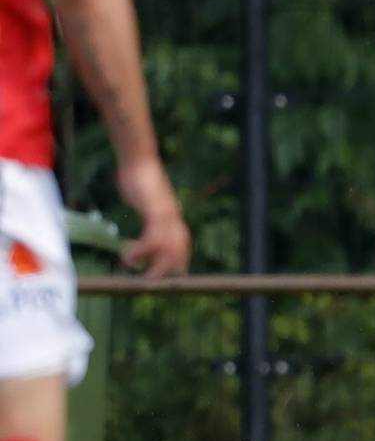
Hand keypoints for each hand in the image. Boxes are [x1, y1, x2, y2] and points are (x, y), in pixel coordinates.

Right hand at [116, 159, 190, 277]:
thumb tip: (149, 218)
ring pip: (167, 249)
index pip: (183, 242)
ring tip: (138, 274)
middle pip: (179, 249)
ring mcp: (165, 215)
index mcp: (173, 216)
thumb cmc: (139, 178)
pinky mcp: (154, 212)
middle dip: (171, 268)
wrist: (139, 159)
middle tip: (154, 281)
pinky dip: (141, 251)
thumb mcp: (147, 200)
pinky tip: (127, 255)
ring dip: (154, 265)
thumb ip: (151, 213)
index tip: (175, 273)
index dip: (179, 258)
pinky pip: (152, 239)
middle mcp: (173, 218)